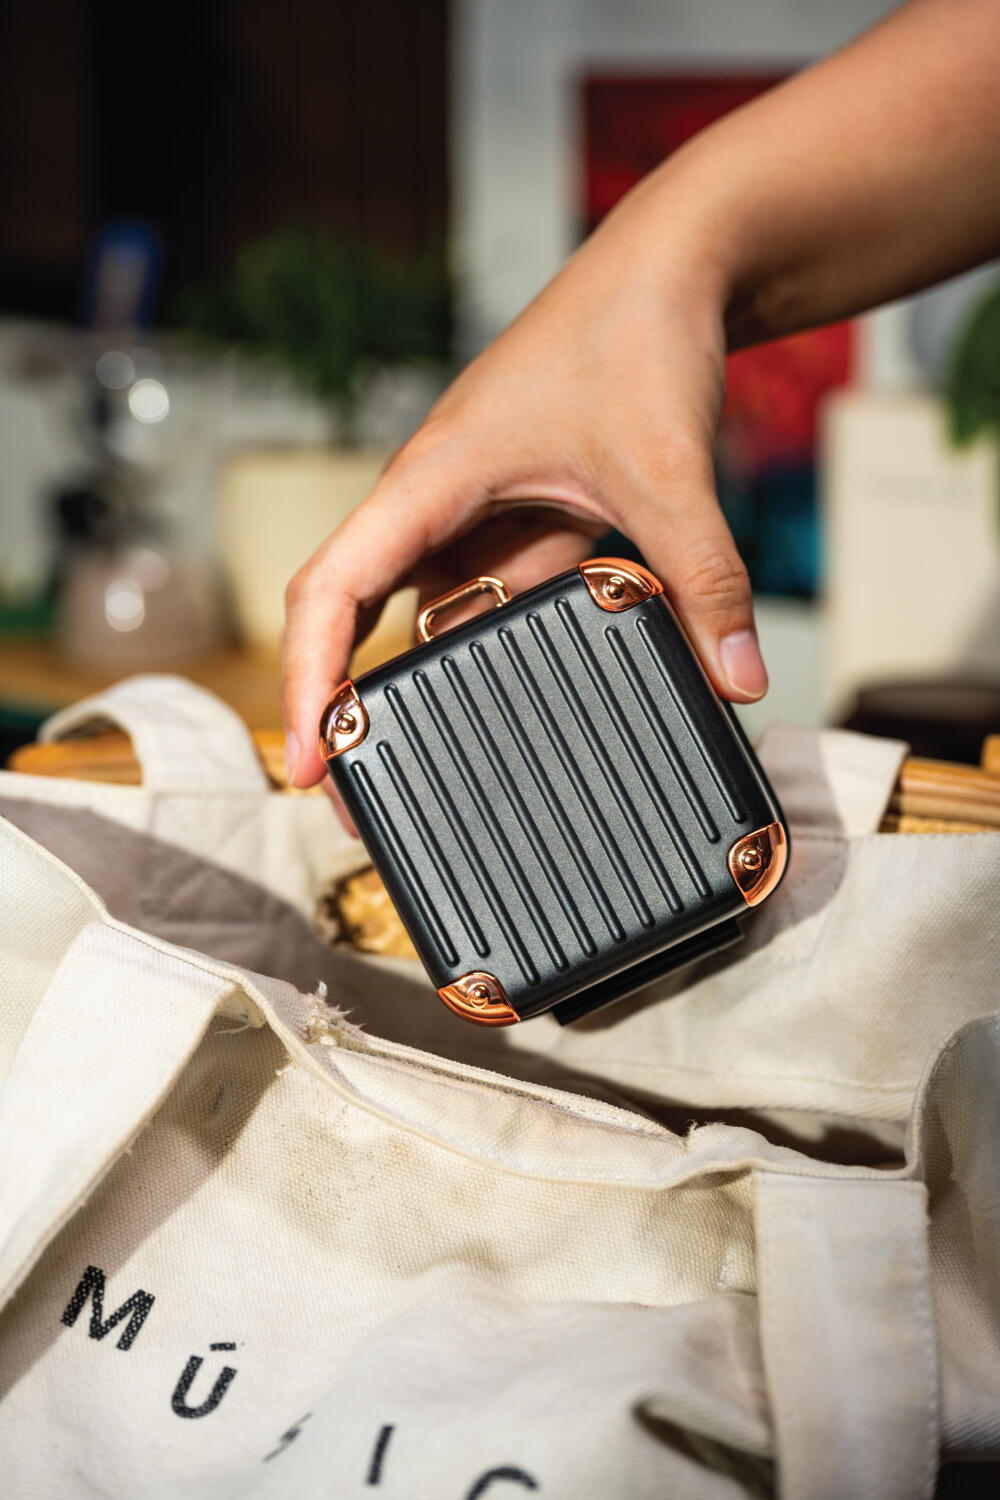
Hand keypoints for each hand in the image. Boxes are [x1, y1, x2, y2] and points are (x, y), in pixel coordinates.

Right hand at [282, 190, 766, 796]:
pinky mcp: (524, 525)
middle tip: (357, 804)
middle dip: (349, 712)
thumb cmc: (637, 334)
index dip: (306, 683)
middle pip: (358, 623)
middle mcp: (436, 506)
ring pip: (430, 620)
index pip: (329, 592)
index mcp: (427, 483)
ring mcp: (479, 518)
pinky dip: (499, 654)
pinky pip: (498, 604)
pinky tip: (515, 706)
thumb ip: (702, 578)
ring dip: (421, 691)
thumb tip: (734, 679)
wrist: (676, 267)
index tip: (305, 763)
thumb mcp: (667, 471)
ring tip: (428, 780)